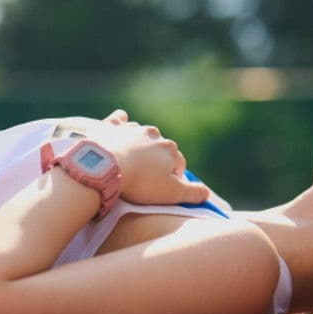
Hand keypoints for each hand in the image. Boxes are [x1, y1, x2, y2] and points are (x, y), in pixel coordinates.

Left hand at [82, 111, 208, 205]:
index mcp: (170, 149)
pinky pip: (119, 120)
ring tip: (129, 162)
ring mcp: (132, 128)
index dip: (173, 178)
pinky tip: (118, 128)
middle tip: (144, 178)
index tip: (162, 188)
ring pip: (140, 135)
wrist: (106, 167)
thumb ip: (193, 193)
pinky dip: (119, 123)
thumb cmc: (140, 182)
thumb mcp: (172, 194)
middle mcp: (154, 134)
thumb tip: (206, 192)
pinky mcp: (112, 126)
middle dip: (155, 161)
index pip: (178, 163)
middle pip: (160, 148)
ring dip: (138, 145)